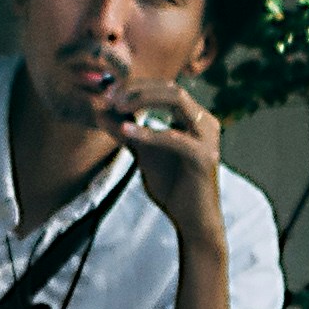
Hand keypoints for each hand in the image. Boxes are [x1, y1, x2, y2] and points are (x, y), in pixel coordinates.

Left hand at [106, 75, 225, 236]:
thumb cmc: (172, 187)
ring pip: (177, 100)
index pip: (165, 88)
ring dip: (144, 100)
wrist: (192, 221)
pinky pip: (173, 138)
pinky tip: (126, 132)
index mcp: (194, 118)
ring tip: (117, 106)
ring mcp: (207, 137)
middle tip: (110, 96)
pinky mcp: (203, 157)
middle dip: (138, 88)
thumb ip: (128, 133)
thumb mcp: (144, 154)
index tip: (107, 92)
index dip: (136, 86)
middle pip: (172, 88)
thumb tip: (101, 111)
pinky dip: (148, 132)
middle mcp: (205, 122)